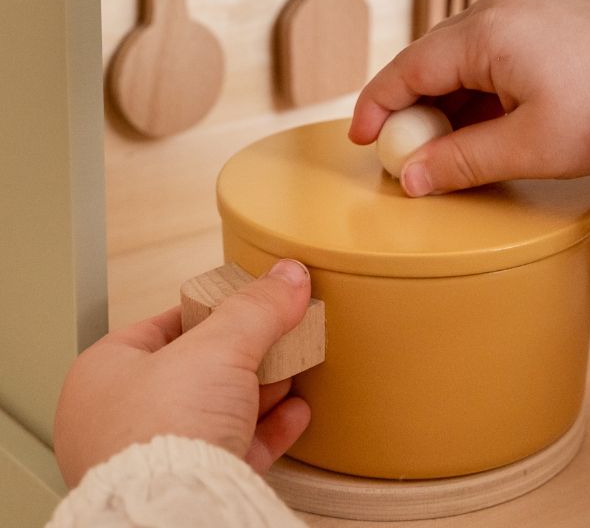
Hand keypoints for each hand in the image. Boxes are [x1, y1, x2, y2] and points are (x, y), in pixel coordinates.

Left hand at [54, 259, 313, 486]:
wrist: (176, 512)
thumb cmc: (161, 431)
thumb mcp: (221, 344)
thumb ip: (258, 306)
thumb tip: (286, 277)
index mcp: (102, 376)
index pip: (160, 326)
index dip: (208, 308)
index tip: (244, 300)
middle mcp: (118, 420)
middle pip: (194, 369)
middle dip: (242, 352)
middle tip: (275, 333)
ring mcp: (153, 458)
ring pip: (215, 410)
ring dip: (261, 388)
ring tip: (294, 366)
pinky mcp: (188, 486)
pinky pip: (233, 448)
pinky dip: (268, 428)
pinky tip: (295, 413)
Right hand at [350, 0, 589, 194]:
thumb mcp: (530, 147)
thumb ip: (462, 161)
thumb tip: (410, 179)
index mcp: (489, 29)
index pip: (411, 68)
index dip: (379, 104)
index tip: (362, 138)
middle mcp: (501, 3)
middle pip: (434, 56)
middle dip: (415, 105)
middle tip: (406, 151)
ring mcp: (524, 0)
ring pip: (463, 50)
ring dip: (449, 94)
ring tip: (449, 142)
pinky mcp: (544, 7)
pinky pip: (493, 43)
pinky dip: (479, 80)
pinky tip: (484, 116)